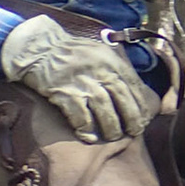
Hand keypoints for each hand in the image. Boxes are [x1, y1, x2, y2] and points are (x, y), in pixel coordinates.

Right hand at [0, 15, 158, 142]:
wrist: (39, 48)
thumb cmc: (72, 52)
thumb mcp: (100, 50)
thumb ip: (117, 65)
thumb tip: (135, 87)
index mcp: (111, 60)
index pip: (134, 85)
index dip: (141, 104)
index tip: (145, 118)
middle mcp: (99, 70)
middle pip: (122, 98)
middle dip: (132, 118)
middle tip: (134, 131)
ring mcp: (82, 82)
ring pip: (104, 109)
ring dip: (111, 126)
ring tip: (114, 136)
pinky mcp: (64, 93)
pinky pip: (79, 116)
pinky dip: (86, 129)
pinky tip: (89, 137)